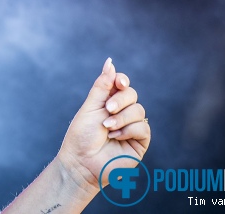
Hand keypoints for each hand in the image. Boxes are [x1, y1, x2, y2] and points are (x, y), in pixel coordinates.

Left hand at [57, 58, 150, 192]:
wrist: (81, 162)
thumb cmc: (82, 135)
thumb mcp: (90, 107)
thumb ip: (102, 85)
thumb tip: (110, 62)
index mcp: (108, 102)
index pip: (122, 84)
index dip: (122, 80)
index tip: (118, 82)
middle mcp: (122, 113)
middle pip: (132, 94)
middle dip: (120, 100)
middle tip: (108, 109)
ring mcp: (131, 127)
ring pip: (139, 110)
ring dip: (122, 117)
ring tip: (107, 127)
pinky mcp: (139, 142)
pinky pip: (143, 128)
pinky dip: (128, 130)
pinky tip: (115, 136)